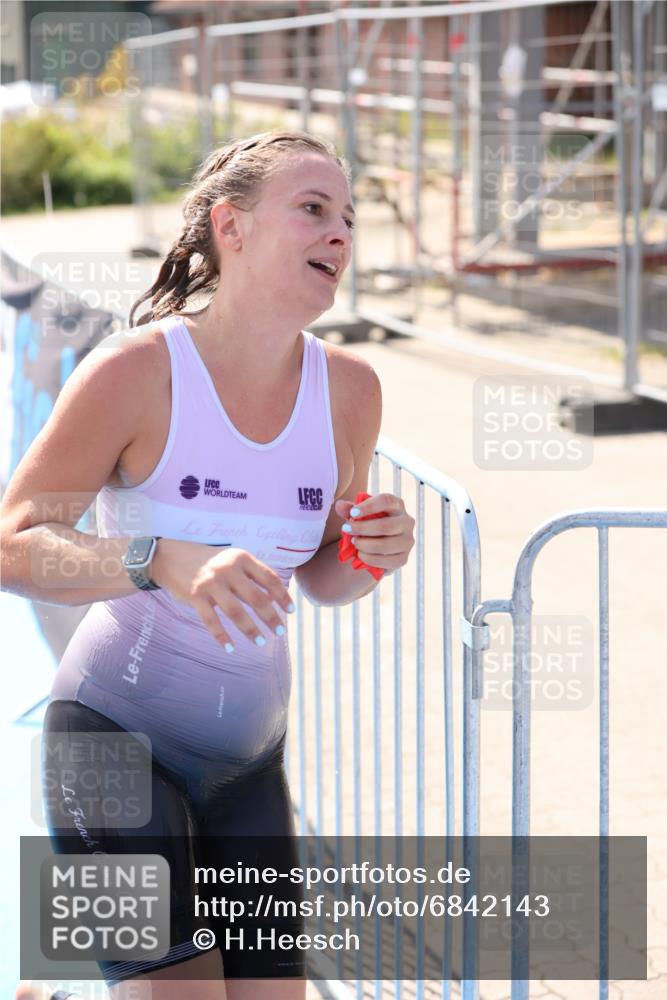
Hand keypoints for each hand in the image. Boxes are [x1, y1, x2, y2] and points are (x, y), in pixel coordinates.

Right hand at [151, 540, 293, 649]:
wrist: (169, 557)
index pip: (269, 579)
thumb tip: (273, 599)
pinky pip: (212, 621)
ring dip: (251, 630)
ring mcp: (211, 583)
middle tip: (280, 632)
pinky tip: (231, 648)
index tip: (291, 611)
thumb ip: (249, 576)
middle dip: (270, 618)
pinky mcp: (195, 596)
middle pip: (256, 598)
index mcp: (241, 557)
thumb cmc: (207, 561)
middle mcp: (228, 569)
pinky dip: (222, 637)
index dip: (282, 596)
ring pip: (236, 612)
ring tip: (261, 642)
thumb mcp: (231, 559)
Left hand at [334, 493, 414, 572]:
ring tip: (354, 542)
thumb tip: (340, 505)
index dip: (368, 507)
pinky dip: (369, 558)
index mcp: (397, 505)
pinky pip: (386, 561)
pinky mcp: (404, 558)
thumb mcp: (359, 514)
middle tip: (346, 529)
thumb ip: (349, 509)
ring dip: (365, 545)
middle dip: (362, 529)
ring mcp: (408, 541)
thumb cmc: (369, 523)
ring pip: (385, 545)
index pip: (386, 501)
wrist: (377, 545)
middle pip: (386, 526)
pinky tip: (360, 554)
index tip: (352, 513)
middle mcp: (407, 522)